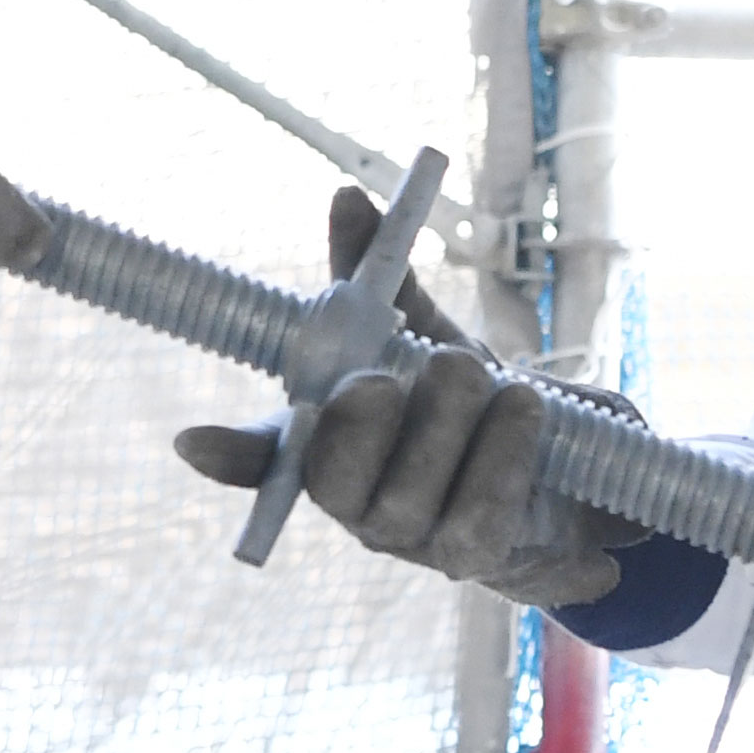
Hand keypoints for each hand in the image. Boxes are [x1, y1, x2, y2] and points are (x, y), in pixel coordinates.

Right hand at [170, 187, 638, 606]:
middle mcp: (355, 500)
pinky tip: (525, 409)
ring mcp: (411, 535)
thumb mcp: (422, 332)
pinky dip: (504, 455)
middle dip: (364, 424)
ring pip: (410, 494)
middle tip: (398, 375)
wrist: (562, 469)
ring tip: (490, 376)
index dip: (227, 455)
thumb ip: (379, 277)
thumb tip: (347, 198)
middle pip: (335, 477)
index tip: (191, 441)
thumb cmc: (468, 403)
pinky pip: (479, 516)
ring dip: (451, 424)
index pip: (261, 459)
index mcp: (328, 443)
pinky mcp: (473, 554)